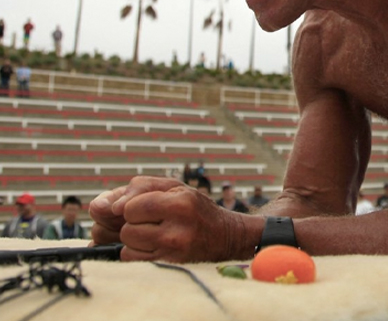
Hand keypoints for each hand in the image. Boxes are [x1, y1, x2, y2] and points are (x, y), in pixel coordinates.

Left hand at [91, 176, 256, 261]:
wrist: (224, 235)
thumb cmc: (193, 207)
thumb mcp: (172, 187)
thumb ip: (135, 188)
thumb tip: (97, 207)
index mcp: (180, 202)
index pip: (129, 208)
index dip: (129, 207)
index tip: (142, 209)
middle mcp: (179, 228)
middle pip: (125, 230)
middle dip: (131, 225)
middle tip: (150, 221)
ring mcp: (174, 250)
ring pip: (126, 246)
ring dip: (133, 240)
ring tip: (154, 233)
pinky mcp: (169, 265)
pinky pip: (131, 259)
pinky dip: (136, 253)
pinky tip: (154, 246)